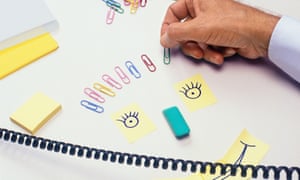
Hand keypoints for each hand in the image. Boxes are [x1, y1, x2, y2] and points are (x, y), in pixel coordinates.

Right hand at [160, 0, 279, 64]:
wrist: (259, 36)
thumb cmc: (236, 23)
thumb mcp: (199, 28)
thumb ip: (176, 34)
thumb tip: (164, 38)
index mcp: (197, 0)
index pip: (173, 12)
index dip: (168, 27)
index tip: (167, 39)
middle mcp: (204, 10)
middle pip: (184, 31)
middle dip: (190, 44)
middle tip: (195, 49)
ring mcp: (212, 24)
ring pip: (195, 42)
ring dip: (204, 51)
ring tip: (212, 51)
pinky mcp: (219, 36)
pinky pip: (207, 47)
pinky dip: (213, 52)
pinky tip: (222, 50)